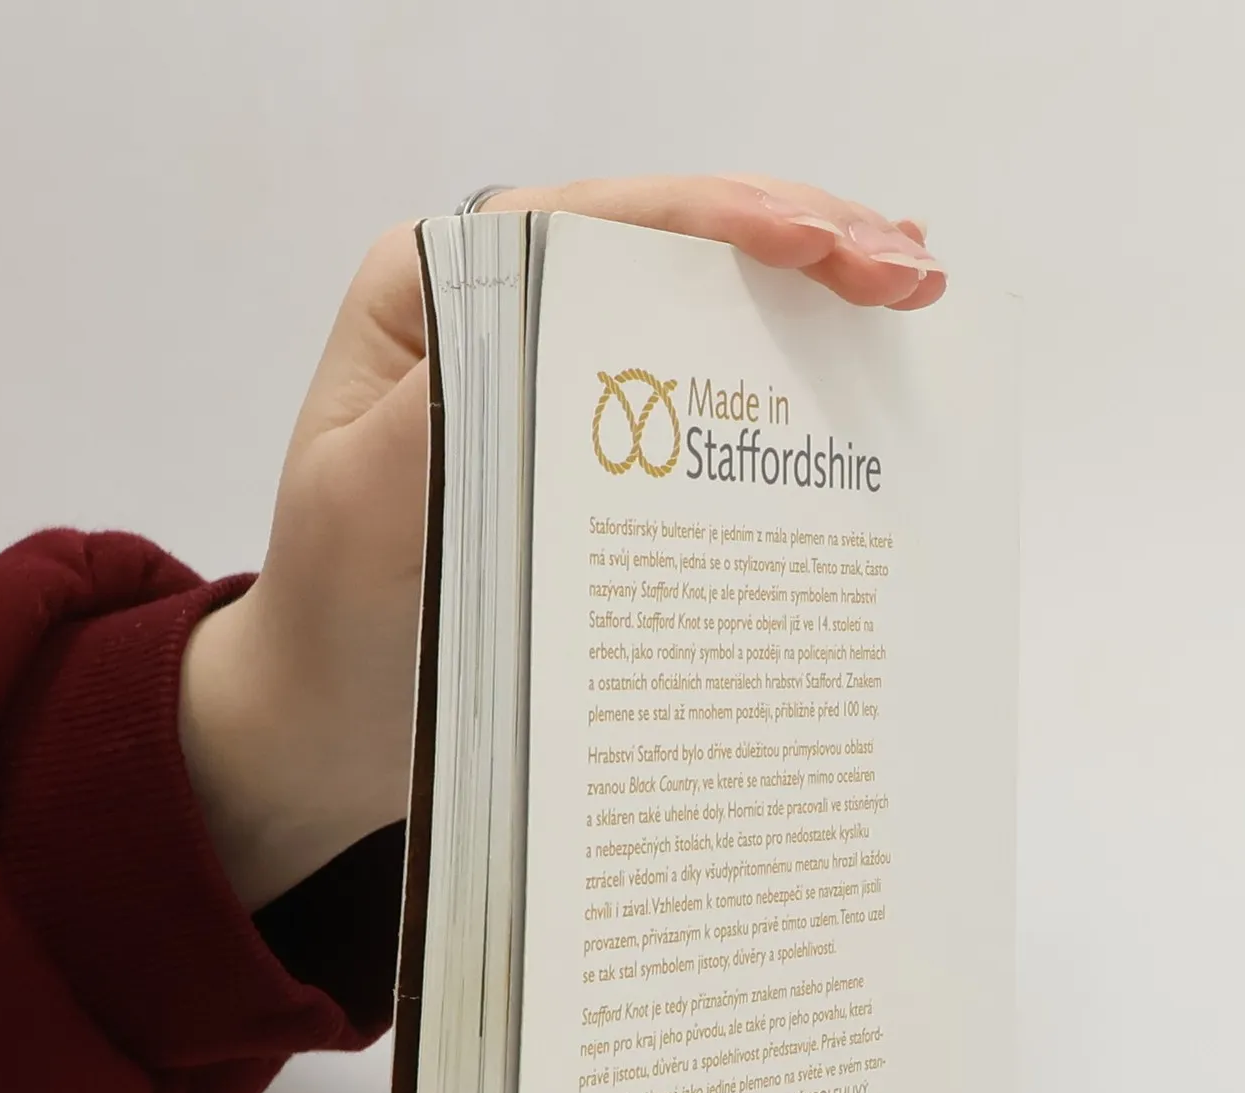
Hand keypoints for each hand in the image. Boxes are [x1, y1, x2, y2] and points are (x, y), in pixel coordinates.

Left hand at [181, 175, 944, 909]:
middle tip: (910, 270)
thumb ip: (454, 409)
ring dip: (810, 296)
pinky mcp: (595, 450)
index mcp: (438, 291)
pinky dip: (781, 375)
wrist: (331, 719)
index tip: (829, 244)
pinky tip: (859, 360)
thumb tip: (571, 335)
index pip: (600, 224)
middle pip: (669, 247)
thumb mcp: (368, 506)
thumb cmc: (336, 614)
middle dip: (800, 242)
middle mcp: (503, 312)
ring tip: (912, 288)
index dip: (728, 219)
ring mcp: (556, 377)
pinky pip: (697, 394)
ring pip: (698, 307)